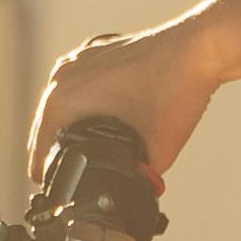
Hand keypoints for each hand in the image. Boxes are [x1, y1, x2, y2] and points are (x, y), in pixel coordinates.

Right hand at [26, 6, 234, 188]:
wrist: (199, 48)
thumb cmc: (176, 89)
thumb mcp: (158, 152)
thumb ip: (141, 178)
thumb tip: (134, 192)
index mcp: (64, 99)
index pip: (40, 147)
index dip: (44, 174)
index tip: (49, 190)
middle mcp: (64, 75)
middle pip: (45, 124)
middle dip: (50, 151)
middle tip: (59, 176)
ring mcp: (80, 59)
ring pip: (60, 101)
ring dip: (63, 124)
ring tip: (71, 149)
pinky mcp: (97, 51)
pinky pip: (78, 84)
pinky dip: (81, 102)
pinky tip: (95, 116)